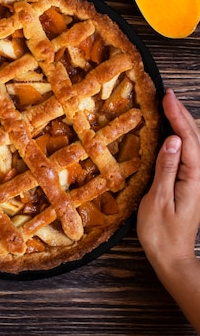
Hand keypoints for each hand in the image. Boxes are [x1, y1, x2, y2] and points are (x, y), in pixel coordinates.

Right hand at [136, 89, 199, 331]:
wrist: (172, 258)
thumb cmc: (160, 234)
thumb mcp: (157, 201)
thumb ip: (166, 170)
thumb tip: (171, 140)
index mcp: (194, 178)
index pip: (187, 139)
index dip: (177, 116)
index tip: (166, 97)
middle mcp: (199, 176)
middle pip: (195, 138)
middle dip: (182, 114)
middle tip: (167, 94)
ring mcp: (196, 181)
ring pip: (194, 145)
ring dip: (183, 123)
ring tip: (170, 106)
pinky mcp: (190, 185)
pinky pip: (188, 154)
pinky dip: (182, 138)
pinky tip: (173, 134)